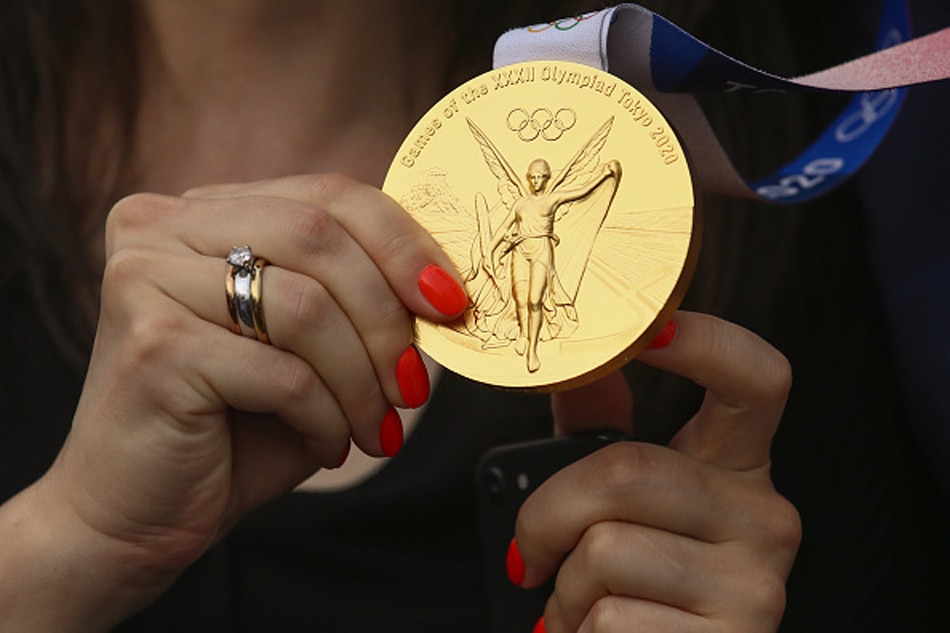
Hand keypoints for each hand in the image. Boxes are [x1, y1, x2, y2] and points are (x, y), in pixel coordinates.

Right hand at [16, 174, 466, 624]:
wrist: (137, 515)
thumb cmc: (232, 428)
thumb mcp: (306, 347)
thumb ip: (355, 299)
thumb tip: (443, 285)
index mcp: (203, 210)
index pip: (327, 195)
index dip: (402, 244)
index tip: (450, 302)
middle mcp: (161, 226)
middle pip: (319, 235)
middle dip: (386, 317)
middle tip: (412, 383)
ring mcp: (146, 278)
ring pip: (306, 306)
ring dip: (361, 378)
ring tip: (373, 426)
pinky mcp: (152, 343)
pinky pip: (283, 371)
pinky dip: (326, 415)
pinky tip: (328, 443)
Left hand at [513, 311, 800, 631]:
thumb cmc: (632, 586)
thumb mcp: (619, 503)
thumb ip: (598, 434)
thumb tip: (576, 365)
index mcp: (735, 465)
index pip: (756, 378)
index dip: (707, 340)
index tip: (651, 326)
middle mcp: (763, 515)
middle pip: (626, 471)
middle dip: (546, 517)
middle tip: (530, 551)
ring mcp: (757, 582)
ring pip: (605, 549)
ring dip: (561, 588)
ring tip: (576, 605)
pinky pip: (611, 618)